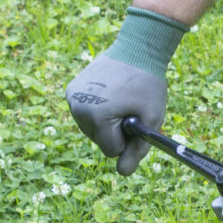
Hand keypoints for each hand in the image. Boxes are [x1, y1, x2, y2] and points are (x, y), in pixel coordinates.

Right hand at [66, 55, 166, 175]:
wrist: (137, 49)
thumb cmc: (148, 85)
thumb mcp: (151, 120)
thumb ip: (137, 150)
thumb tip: (123, 173)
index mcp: (97, 116)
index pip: (111, 151)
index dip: (127, 140)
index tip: (134, 119)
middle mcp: (78, 108)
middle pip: (99, 142)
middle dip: (116, 132)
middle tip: (128, 108)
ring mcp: (72, 98)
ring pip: (91, 131)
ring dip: (106, 123)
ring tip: (119, 101)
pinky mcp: (71, 90)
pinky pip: (86, 115)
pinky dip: (98, 112)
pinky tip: (108, 95)